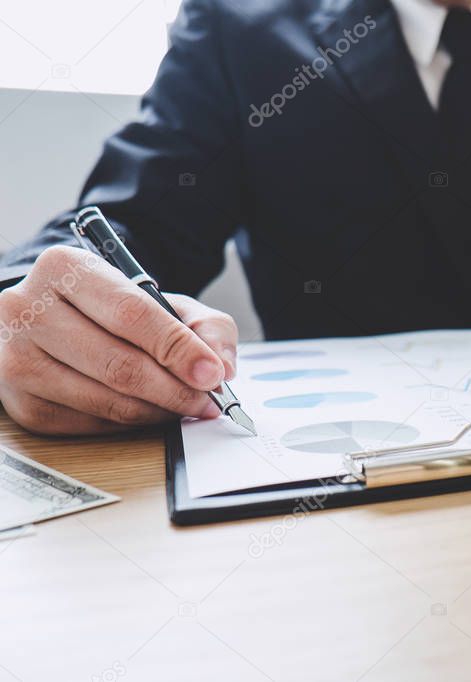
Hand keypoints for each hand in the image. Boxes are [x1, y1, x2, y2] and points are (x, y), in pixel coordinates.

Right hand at [0, 245, 237, 434]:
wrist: (53, 322)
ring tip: (185, 406)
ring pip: (104, 399)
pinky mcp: (19, 402)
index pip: (130, 313)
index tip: (212, 374)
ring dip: (157, 410)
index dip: (178, 348)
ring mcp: (16, 358)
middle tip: (207, 400)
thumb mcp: (163, 300)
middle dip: (174, 389)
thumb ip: (203, 325)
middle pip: (118, 363)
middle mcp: (27, 309)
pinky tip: (148, 410)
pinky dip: (129, 422)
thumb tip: (220, 366)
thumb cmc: (110, 310)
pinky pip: (88, 423)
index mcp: (66, 269)